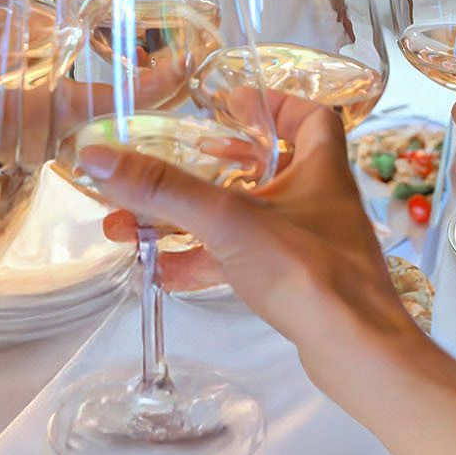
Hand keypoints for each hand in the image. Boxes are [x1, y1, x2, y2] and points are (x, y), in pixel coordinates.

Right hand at [82, 96, 418, 378]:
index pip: (309, 118)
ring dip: (195, 218)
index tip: (232, 103)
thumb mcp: (228, 220)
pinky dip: (205, 261)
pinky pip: (243, 261)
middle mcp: (319, 203)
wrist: (357, 352)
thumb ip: (164, 189)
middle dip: (214, 165)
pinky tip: (161, 271)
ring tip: (133, 224)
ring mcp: (309, 246)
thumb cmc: (309, 273)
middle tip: (173, 163)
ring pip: (246, 220)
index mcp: (320, 170)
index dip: (273, 103)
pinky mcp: (297, 285)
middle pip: (267, 168)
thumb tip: (98, 157)